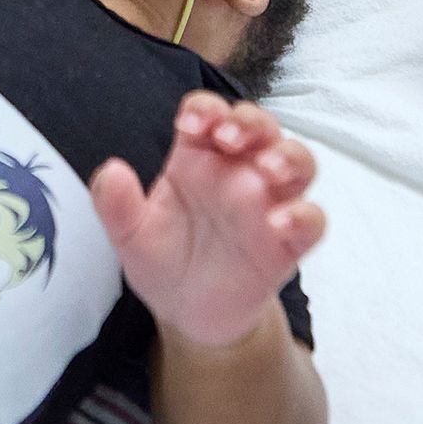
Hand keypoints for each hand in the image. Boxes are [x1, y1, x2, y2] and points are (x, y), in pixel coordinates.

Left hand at [92, 93, 326, 349]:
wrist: (187, 316)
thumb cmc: (163, 262)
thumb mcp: (131, 236)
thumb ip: (118, 205)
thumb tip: (111, 171)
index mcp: (198, 158)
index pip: (210, 113)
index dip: (206, 108)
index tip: (189, 123)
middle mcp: (238, 172)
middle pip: (260, 126)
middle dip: (250, 121)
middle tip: (228, 138)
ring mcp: (268, 203)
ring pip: (298, 161)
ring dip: (288, 156)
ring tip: (267, 169)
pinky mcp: (288, 242)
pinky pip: (312, 219)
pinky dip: (304, 215)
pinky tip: (280, 222)